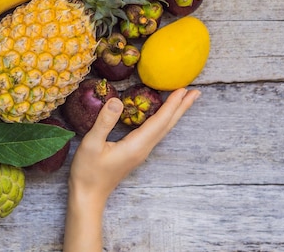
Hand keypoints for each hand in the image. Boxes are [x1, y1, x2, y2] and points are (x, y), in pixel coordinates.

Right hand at [63, 88, 200, 250]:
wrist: (88, 194)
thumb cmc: (88, 171)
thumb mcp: (91, 144)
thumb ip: (104, 122)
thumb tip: (117, 100)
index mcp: (136, 145)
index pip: (159, 121)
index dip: (171, 105)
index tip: (182, 90)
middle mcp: (143, 148)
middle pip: (167, 125)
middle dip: (181, 108)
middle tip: (196, 92)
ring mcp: (141, 152)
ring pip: (163, 129)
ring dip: (174, 113)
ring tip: (184, 100)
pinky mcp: (136, 152)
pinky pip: (155, 132)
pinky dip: (163, 120)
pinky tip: (162, 115)